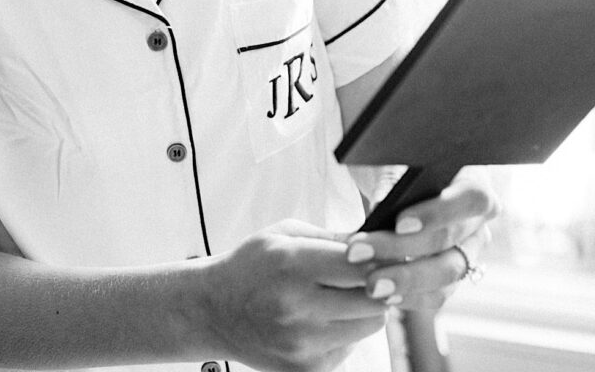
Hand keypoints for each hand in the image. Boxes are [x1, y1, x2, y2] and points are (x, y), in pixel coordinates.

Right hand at [197, 219, 389, 371]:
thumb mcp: (284, 235)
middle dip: (376, 286)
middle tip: (361, 278)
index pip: (363, 266)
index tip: (378, 256)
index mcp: (292, 265)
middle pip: (376, 301)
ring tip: (336, 299)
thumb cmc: (251, 266)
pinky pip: (350, 348)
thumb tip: (380, 242)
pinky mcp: (307, 368)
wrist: (214, 311)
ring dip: (362, 311)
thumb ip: (333, 237)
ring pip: (370, 326)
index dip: (378, 260)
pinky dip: (343, 333)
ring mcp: (303, 343)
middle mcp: (298, 307)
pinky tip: (318, 321)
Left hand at [342, 169, 498, 311]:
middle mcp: (477, 223)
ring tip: (370, 283)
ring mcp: (467, 254)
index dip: (438, 213)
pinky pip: (438, 295)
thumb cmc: (395, 166)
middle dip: (402, 249)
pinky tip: (384, 296)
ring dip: (406, 281)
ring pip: (447, 274)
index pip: (472, 199)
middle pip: (451, 241)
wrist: (391, 186)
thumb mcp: (391, 162)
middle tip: (359, 252)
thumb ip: (391, 180)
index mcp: (473, 184)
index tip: (399, 222)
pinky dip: (410, 297)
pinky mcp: (449, 279)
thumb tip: (383, 205)